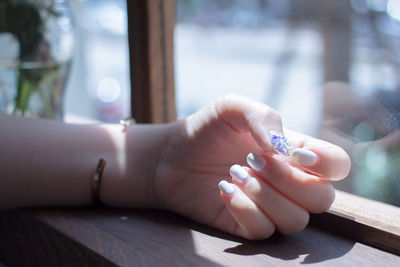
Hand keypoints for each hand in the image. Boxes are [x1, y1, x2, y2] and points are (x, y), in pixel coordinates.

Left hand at [153, 95, 350, 239]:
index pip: (337, 166)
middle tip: (252, 159)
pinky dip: (244, 209)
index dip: (327, 164)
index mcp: (293, 153)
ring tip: (235, 172)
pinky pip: (263, 231)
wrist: (172, 156)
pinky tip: (224, 189)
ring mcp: (269, 207)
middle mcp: (288, 183)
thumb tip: (281, 148)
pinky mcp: (246, 225)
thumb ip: (262, 115)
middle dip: (288, 179)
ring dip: (265, 195)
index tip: (296, 154)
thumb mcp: (231, 107)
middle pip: (323, 199)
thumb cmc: (206, 130)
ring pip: (296, 220)